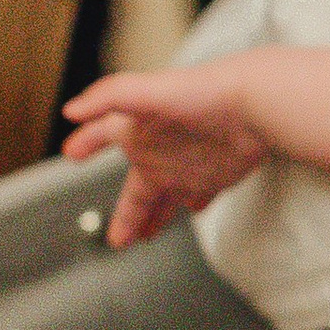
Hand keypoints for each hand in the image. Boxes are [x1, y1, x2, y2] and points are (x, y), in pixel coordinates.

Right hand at [63, 62, 270, 246]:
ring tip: (145, 236)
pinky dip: (193, 204)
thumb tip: (71, 110)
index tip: (71, 154)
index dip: (86, 142)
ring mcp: (188, 165)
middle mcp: (160, 149)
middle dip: (126, 213)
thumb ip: (108, 97)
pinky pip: (201, 195)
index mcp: (138, 128)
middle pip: (137, 189)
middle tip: (117, 238)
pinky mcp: (217, 175)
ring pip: (166, 199)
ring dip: (155, 217)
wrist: (258, 102)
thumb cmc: (205, 91)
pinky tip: (192, 209)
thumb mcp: (147, 92)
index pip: (102, 135)